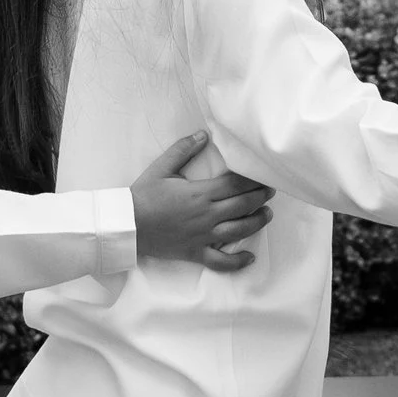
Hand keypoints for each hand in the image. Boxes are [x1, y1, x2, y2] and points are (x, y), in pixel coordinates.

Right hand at [129, 130, 271, 270]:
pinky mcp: (195, 252)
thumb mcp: (162, 167)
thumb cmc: (143, 195)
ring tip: (267, 215)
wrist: (127, 225)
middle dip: (260, 197)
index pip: (235, 184)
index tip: (263, 175)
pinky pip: (220, 261)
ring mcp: (202, 236)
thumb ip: (183, 149)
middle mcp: (206, 215)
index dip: (252, 179)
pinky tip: (250, 257)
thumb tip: (203, 134)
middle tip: (271, 192)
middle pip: (242, 205)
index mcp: (200, 193)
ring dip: (256, 223)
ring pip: (238, 231)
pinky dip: (237, 261)